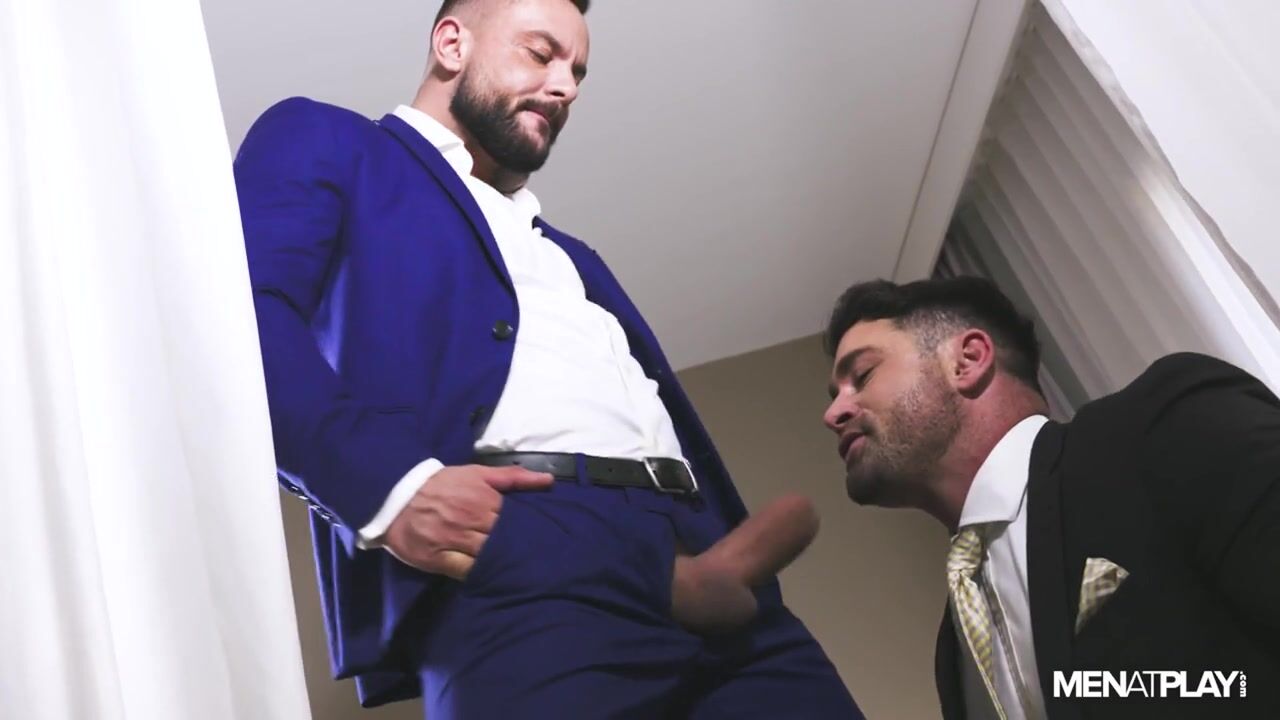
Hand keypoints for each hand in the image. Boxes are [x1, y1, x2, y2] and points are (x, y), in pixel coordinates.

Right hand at [382, 465, 553, 578]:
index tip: (542, 537)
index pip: (515, 519)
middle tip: (534, 558)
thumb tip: (549, 480)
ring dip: (501, 562)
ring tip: (515, 569)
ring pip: (487, 556)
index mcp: (484, 499)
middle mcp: (471, 520)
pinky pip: (464, 570)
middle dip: (517, 548)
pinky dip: (478, 573)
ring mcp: (455, 540)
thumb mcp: (477, 473)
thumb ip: (513, 477)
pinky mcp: (439, 558)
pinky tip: (489, 577)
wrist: (399, 494)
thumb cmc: (443, 483)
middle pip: (503, 539)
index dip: (527, 529)